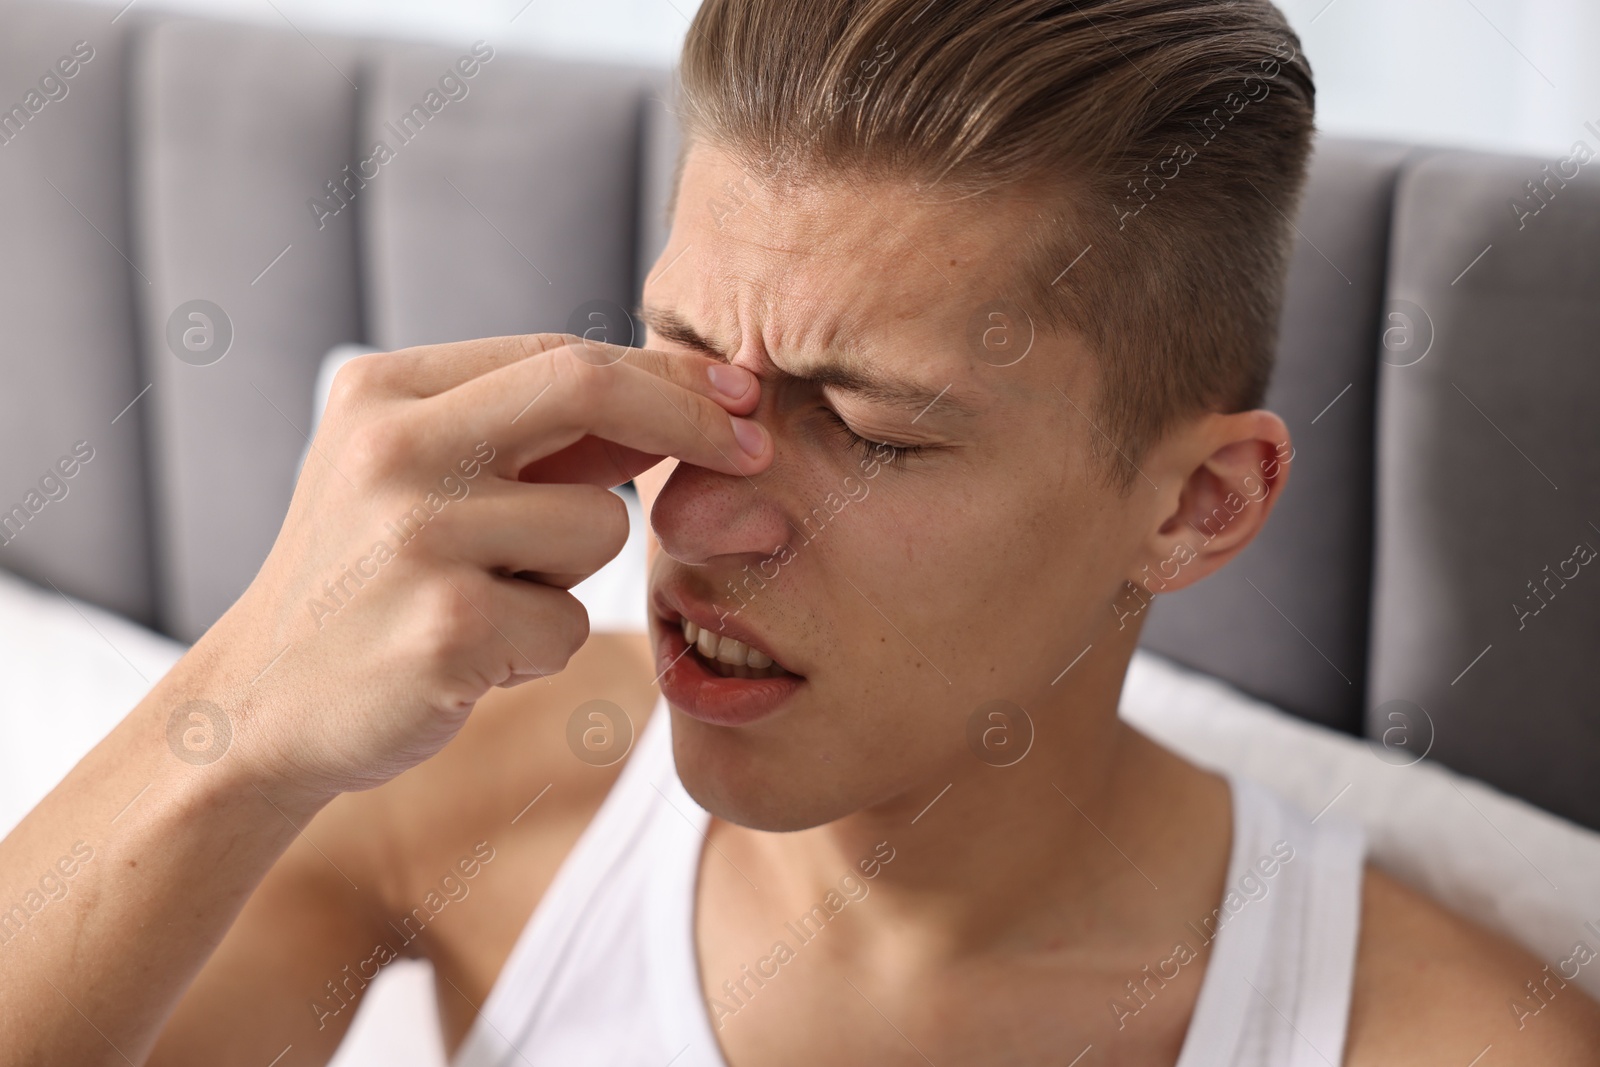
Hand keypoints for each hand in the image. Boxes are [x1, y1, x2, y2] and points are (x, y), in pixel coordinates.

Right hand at [182, 333, 766, 800]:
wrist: (261, 706)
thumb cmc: (366, 583)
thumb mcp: (421, 481)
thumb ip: (534, 437)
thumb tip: (683, 399)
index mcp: (383, 392)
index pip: (560, 354)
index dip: (666, 373)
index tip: (739, 393)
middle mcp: (392, 449)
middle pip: (590, 390)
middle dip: (694, 416)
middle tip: (758, 452)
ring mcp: (415, 538)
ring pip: (601, 528)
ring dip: (574, 576)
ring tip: (488, 601)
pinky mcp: (445, 629)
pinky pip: (572, 623)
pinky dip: (542, 647)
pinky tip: (470, 659)